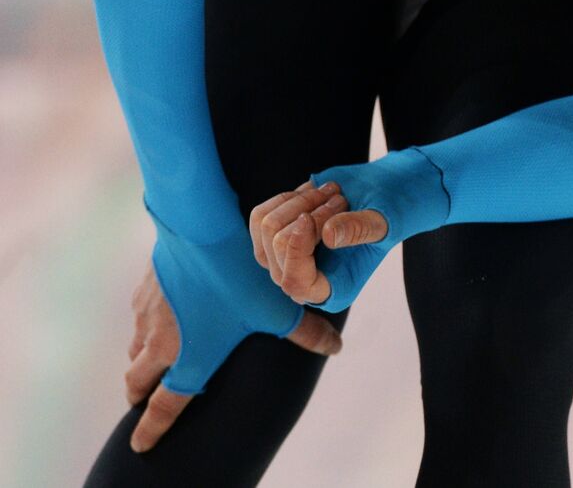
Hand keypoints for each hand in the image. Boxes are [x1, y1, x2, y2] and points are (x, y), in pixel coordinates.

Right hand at [124, 256, 342, 452]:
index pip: (166, 405)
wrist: (199, 227)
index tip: (140, 447)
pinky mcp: (145, 287)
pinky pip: (139, 316)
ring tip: (153, 364)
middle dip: (139, 395)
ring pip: (135, 348)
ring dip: (141, 360)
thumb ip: (305, 331)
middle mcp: (160, 341)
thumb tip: (335, 348)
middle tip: (142, 401)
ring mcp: (147, 314)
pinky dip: (146, 325)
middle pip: (138, 381)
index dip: (152, 429)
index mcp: (189, 357)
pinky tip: (163, 315)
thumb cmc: (238, 275)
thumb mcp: (277, 307)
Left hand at [250, 180, 387, 304]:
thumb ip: (360, 229)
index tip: (308, 217)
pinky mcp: (275, 238)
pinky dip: (286, 198)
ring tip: (330, 193)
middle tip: (340, 198)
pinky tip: (314, 194)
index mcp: (333, 288)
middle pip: (277, 248)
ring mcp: (286, 260)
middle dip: (308, 213)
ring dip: (298, 202)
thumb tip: (329, 236)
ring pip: (265, 228)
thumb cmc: (393, 211)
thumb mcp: (385, 220)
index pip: (296, 282)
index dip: (296, 250)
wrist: (386, 194)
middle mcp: (305, 281)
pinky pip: (260, 215)